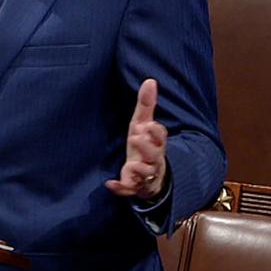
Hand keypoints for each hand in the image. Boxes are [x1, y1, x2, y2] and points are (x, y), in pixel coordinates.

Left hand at [105, 79, 167, 199]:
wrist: (148, 176)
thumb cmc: (144, 146)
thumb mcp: (142, 124)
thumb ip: (146, 105)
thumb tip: (150, 80)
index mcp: (156, 143)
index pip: (161, 137)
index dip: (155, 132)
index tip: (147, 125)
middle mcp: (153, 159)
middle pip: (155, 155)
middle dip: (147, 148)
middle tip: (136, 138)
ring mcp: (145, 175)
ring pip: (146, 174)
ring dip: (138, 170)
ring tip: (130, 166)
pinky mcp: (135, 187)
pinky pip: (129, 190)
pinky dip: (121, 188)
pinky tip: (110, 184)